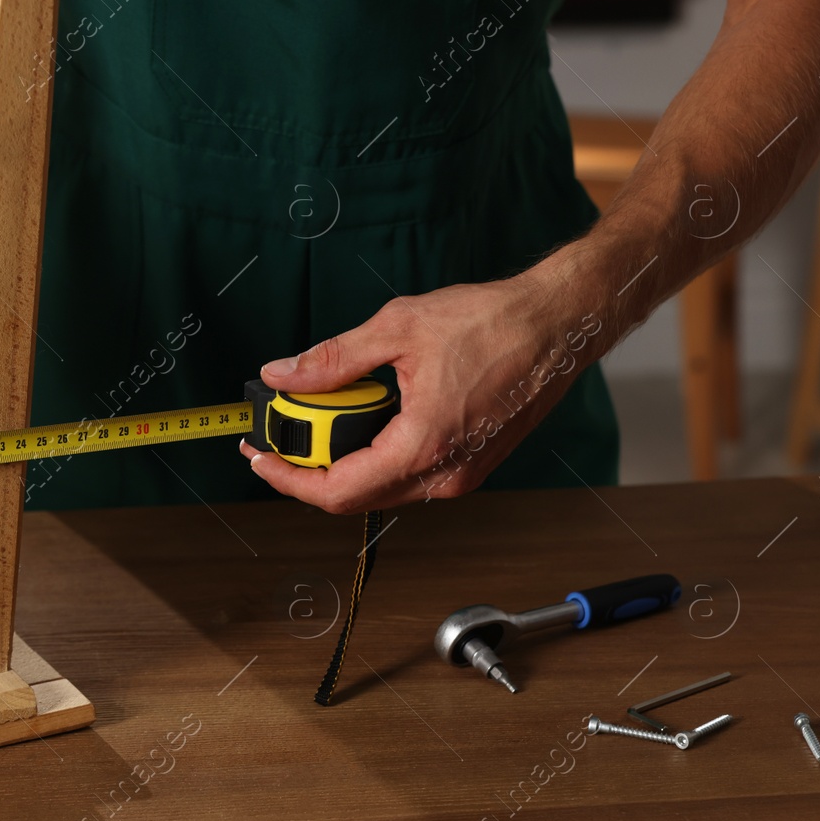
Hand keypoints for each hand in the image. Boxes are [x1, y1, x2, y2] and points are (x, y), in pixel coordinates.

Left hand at [240, 274, 602, 512]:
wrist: (559, 325)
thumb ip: (333, 359)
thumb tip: (284, 375)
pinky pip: (409, 476)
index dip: (288, 480)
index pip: (337, 491)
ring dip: (342, 462)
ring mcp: (462, 475)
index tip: (260, 458)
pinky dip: (375, 455)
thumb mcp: (398, 328)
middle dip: (308, 470)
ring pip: (381, 489)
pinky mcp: (472, 466)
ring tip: (318, 419)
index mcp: (424, 445)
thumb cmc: (496, 323)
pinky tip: (364, 420)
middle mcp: (445, 474)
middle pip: (354, 497)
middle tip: (280, 433)